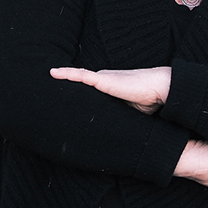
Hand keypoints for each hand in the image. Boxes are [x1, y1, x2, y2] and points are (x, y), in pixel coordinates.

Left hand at [49, 66, 170, 114]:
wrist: (160, 89)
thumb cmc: (150, 100)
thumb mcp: (131, 112)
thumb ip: (120, 117)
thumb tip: (114, 135)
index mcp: (111, 88)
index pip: (89, 88)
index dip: (77, 90)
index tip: (63, 97)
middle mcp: (105, 80)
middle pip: (80, 82)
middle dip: (66, 83)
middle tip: (48, 89)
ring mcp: (103, 79)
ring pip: (77, 77)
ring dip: (62, 77)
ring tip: (47, 75)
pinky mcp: (103, 80)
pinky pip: (80, 75)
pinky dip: (66, 74)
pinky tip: (53, 73)